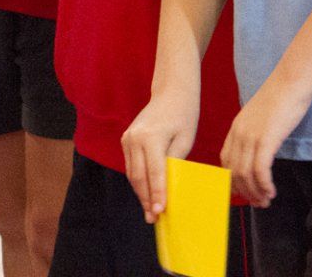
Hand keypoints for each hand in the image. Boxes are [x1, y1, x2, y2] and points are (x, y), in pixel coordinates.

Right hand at [122, 87, 199, 222]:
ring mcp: (128, 138)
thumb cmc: (183, 115)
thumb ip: (174, 162)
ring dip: (141, 193)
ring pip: (132, 173)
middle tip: (154, 219)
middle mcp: (135, 138)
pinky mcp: (126, 139)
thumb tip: (167, 187)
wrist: (170, 92)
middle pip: (139, 177)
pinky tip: (146, 193)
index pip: (155, 173)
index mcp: (151, 137)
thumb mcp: (185, 140)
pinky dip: (138, 181)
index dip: (158, 194)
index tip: (161, 212)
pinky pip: (131, 166)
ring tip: (150, 211)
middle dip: (146, 199)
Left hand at [221, 75, 311, 206]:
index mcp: (235, 128)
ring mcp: (250, 136)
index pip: (226, 162)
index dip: (233, 181)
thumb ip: (256, 134)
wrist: (291, 81)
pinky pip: (260, 170)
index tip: (244, 193)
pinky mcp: (266, 139)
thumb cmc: (282, 98)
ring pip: (245, 174)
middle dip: (245, 192)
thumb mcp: (262, 118)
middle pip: (234, 172)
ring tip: (266, 201)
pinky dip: (264, 185)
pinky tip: (271, 191)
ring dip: (255, 192)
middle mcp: (238, 133)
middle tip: (258, 203)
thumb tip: (260, 152)